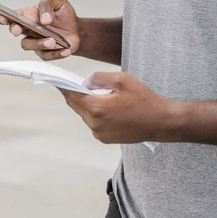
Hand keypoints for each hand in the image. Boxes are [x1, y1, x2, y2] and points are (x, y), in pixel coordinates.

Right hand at [0, 0, 78, 59]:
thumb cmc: (63, 14)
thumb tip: (43, 20)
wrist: (76, 29)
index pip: (12, 15)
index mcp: (28, 14)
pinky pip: (45, 56)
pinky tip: (65, 49)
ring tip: (53, 41)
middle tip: (18, 30)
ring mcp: (35, 41)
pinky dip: (57, 53)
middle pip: (15, 30)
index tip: (3, 19)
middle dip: (14, 30)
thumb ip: (47, 4)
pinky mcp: (44, 52)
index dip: (4, 17)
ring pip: (27, 45)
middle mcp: (28, 29)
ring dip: (39, 43)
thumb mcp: (58, 1)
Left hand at [59, 72, 179, 143]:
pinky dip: (96, 113)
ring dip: (88, 104)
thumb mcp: (122, 80)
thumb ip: (99, 78)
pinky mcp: (105, 139)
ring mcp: (99, 134)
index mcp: (96, 109)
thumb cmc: (144, 99)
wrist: (161, 122)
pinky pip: (94, 123)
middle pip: (77, 106)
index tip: (55, 79)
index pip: (72, 95)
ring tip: (99, 94)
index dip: (63, 86)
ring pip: (85, 115)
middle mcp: (94, 124)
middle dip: (76, 94)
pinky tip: (107, 106)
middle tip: (76, 83)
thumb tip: (85, 82)